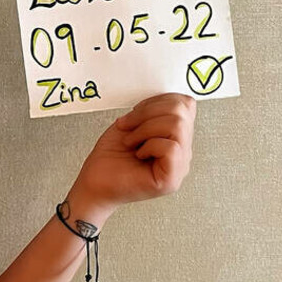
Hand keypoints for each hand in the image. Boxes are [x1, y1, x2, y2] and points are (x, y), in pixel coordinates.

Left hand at [76, 92, 196, 208]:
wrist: (94, 183)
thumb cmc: (110, 156)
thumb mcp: (133, 123)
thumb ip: (154, 110)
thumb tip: (169, 99)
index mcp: (176, 137)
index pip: (186, 105)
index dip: (159, 100)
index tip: (135, 113)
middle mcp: (183, 152)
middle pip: (182, 112)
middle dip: (147, 113)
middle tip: (127, 127)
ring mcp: (180, 167)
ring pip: (177, 126)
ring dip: (145, 128)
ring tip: (131, 141)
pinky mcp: (171, 180)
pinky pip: (172, 148)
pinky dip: (149, 145)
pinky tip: (138, 154)